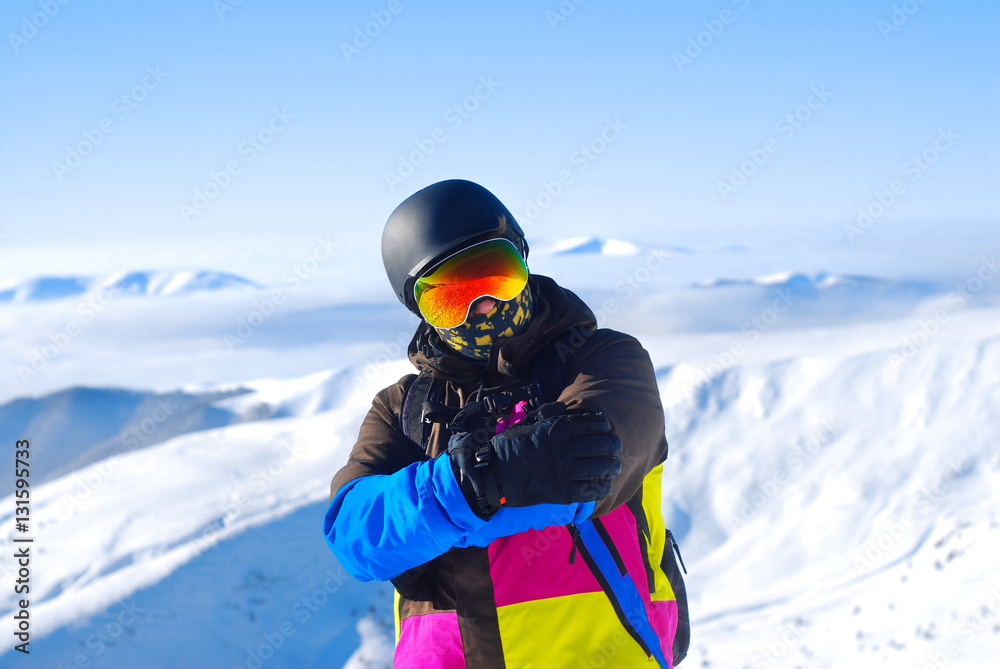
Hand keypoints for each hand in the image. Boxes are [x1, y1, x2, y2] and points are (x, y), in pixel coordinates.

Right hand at [448, 404, 621, 517]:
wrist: (496, 473)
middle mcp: (564, 448)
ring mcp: (564, 471)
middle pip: (600, 446)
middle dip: (613, 447)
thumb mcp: (530, 422)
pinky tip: (605, 485)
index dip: (604, 426)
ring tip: (615, 466)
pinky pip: (589, 489)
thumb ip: (550, 412)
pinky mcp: (561, 491)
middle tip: (617, 448)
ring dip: (611, 467)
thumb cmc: (511, 445)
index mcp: (558, 429)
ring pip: (599, 468)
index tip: (607, 429)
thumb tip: (567, 407)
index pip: (591, 425)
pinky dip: (601, 487)